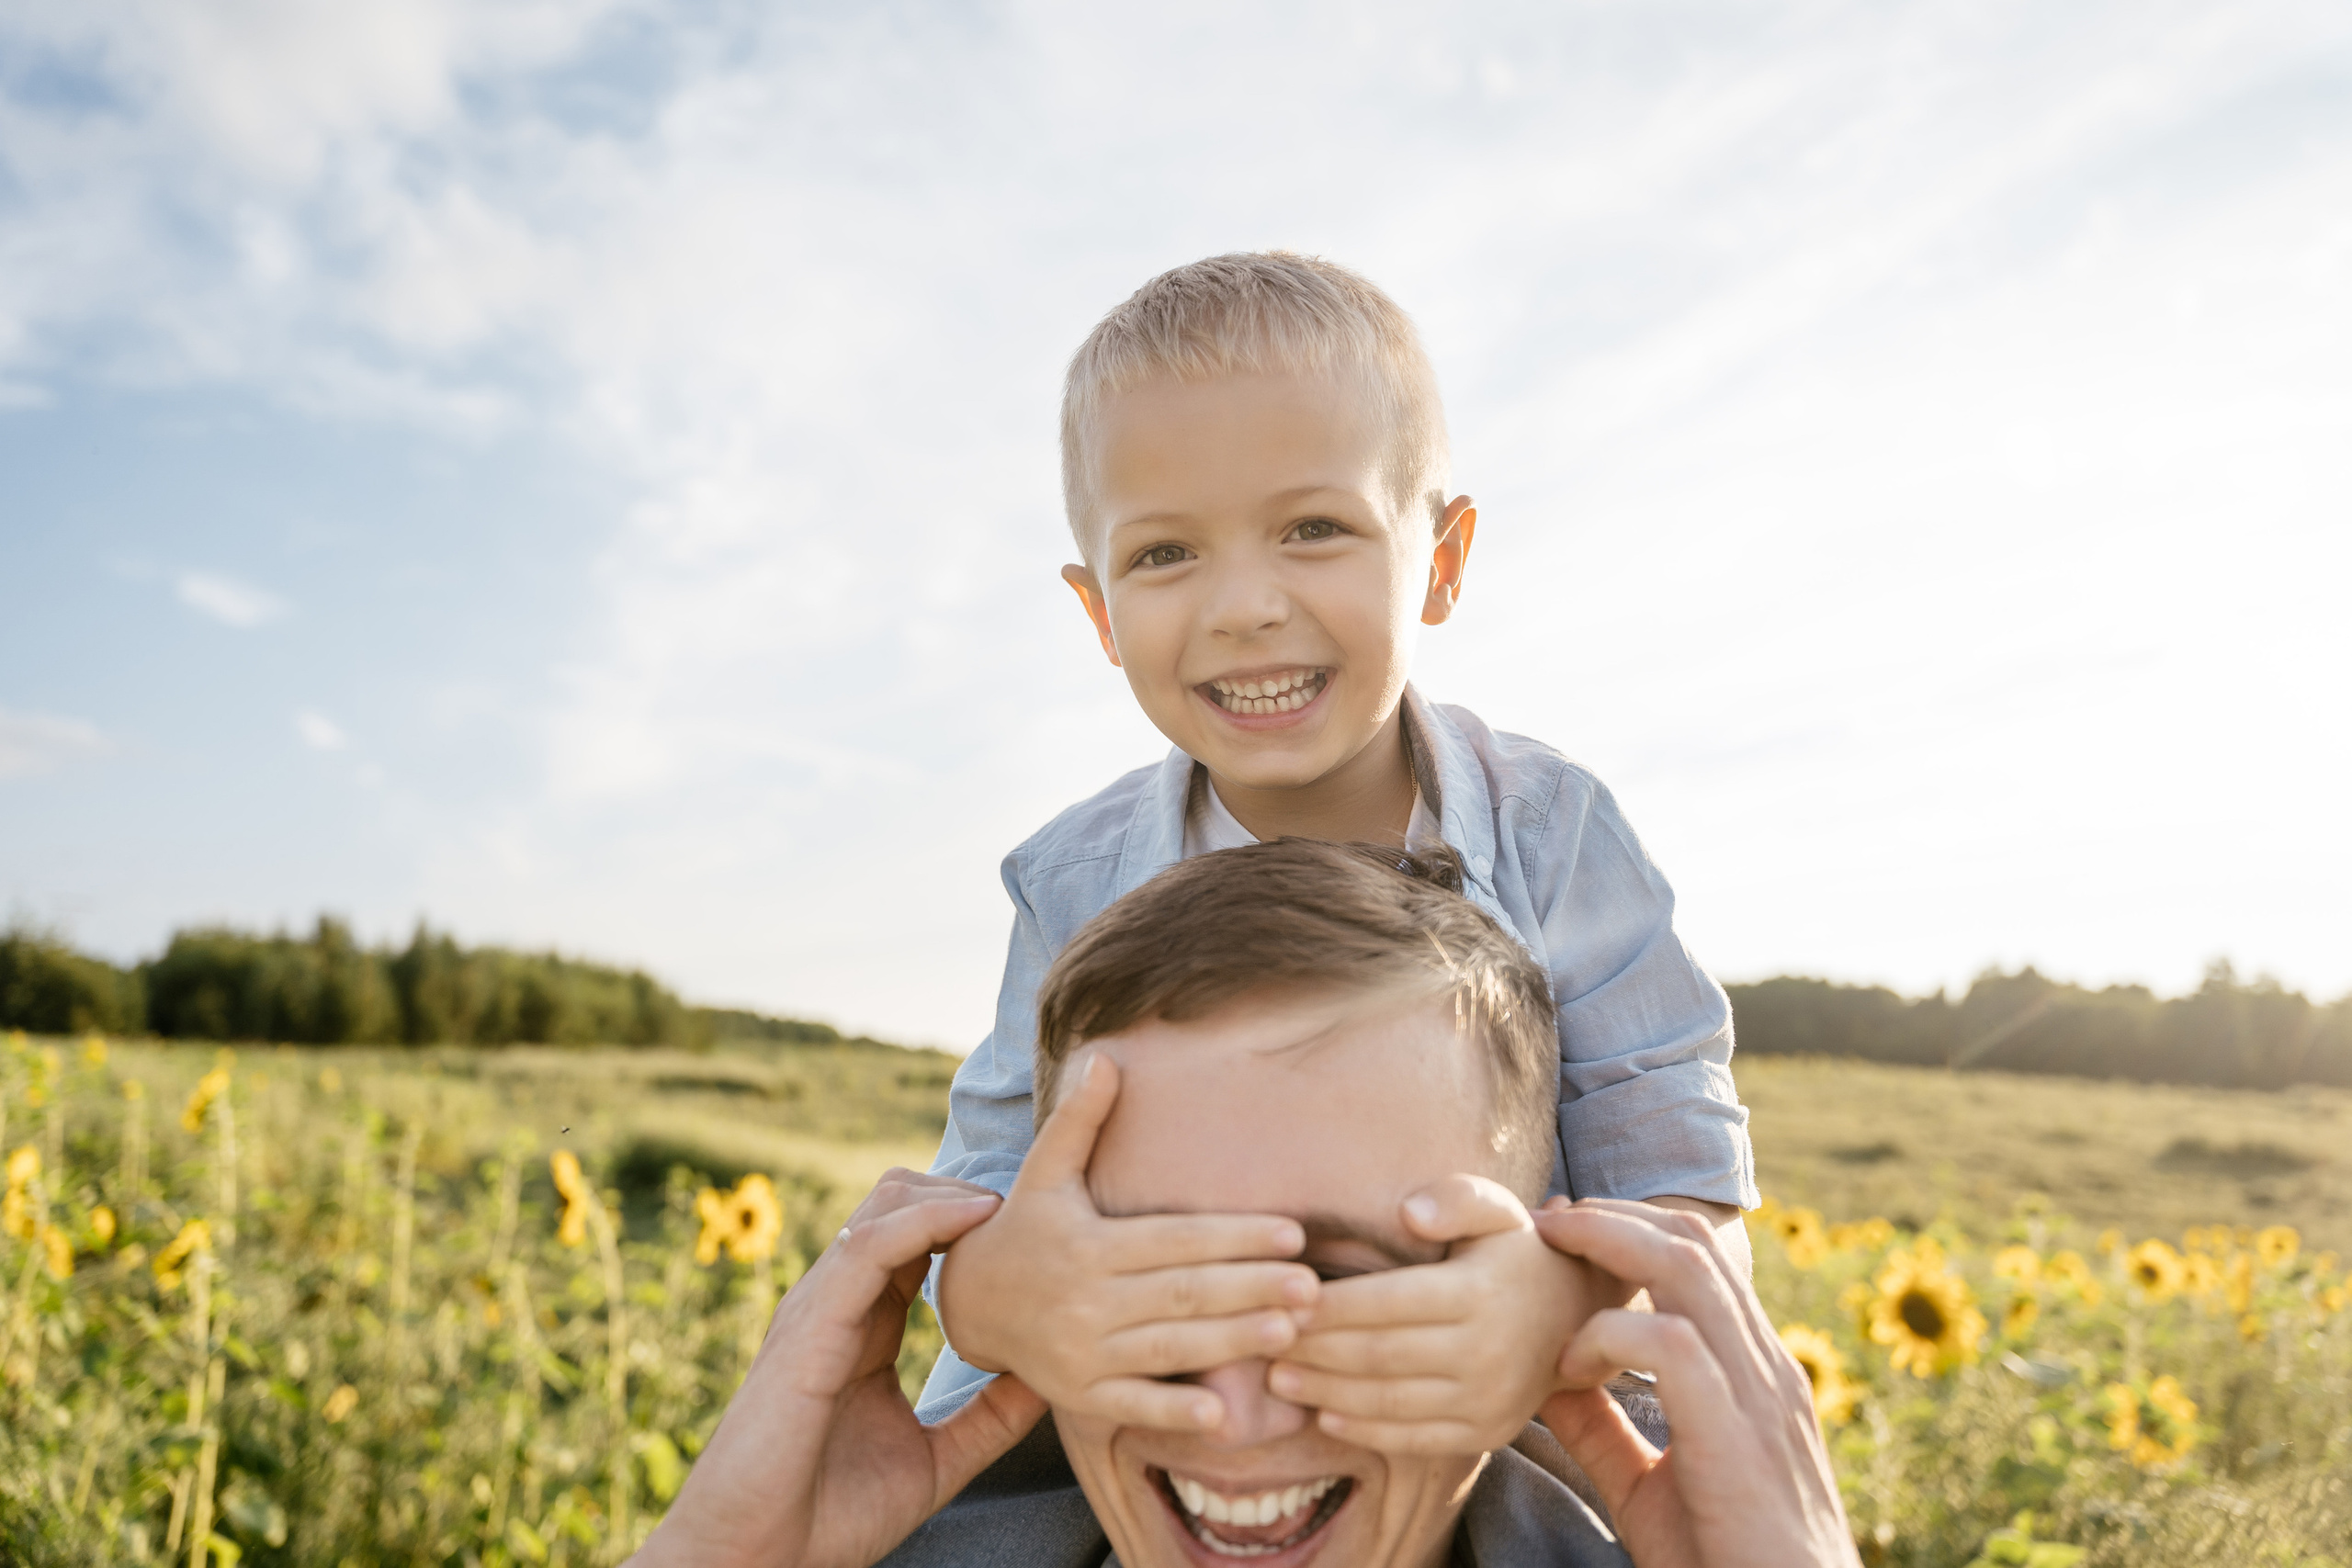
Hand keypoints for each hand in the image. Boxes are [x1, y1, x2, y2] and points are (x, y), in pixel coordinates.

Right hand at [630, 1171, 1046, 1567]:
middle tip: (1031, 1201)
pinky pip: (870, 1245)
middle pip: (900, 1203)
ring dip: (952, 1192)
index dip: (972, 1222)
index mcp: (863, 1327)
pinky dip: (927, 1219)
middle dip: (964, 1189)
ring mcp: (821, 1306)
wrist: (760, 1559)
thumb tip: (1052, 1379)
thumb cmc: (831, 1515)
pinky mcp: (811, 1322)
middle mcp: (839, 1303)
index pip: (917, 1243)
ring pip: (885, 1206)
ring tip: (1010, 1201)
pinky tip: (976, 1218)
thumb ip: (988, 1419)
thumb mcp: (935, 1459)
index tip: (1036, 1222)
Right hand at [935, 1053, 1320, 1429]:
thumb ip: (1079, 1118)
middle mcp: (1087, 1298)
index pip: (1174, 1240)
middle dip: (1251, 1290)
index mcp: (1089, 1243)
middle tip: (1314, 1289)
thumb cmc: (1025, 1227)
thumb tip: (1104, 1055)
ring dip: (1231, 1344)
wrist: (969, 1303)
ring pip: (1168, 1348)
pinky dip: (1174, 1411)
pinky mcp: (1078, 1395)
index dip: (1234, 1237)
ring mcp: (1082, 1351)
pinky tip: (1224, 1418)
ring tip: (1291, 1334)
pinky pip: (1132, 1405)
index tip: (1293, 1234)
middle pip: (1182, 1294)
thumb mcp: (1045, 1171)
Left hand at [1265, 1175, 1629, 1452]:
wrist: (1578, 1316)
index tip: (1283, 1300)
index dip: (1329, 1306)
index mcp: (1479, 1293)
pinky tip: (1324, 1416)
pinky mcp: (1486, 1433)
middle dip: (1313, 1351)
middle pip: (1378, 1355)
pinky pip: (1414, 1438)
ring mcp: (1487, 1400)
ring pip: (1389, 1401)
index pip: (1386, 1302)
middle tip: (1263, 1342)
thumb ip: (1453, 1199)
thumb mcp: (1495, 1208)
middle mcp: (1486, 1352)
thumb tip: (1408, 1215)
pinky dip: (1364, 1431)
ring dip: (1326, 1394)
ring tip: (1278, 1380)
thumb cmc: (1515, 1252)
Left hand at [1533, 1199, 1859, 1567]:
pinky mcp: (1738, 1438)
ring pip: (1689, 1268)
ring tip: (1553, 1252)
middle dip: (1612, 1214)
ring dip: (1610, 1243)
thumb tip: (1543, 1381)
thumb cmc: (1723, 1563)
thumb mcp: (1648, 1487)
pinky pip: (1674, 1344)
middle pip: (1693, 1240)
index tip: (1563, 1228)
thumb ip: (1603, 1432)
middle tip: (1548, 1218)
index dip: (1630, 1226)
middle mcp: (1764, 1367)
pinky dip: (1611, 1333)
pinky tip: (1571, 1362)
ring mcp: (1760, 1396)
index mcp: (1751, 1372)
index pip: (1700, 1257)